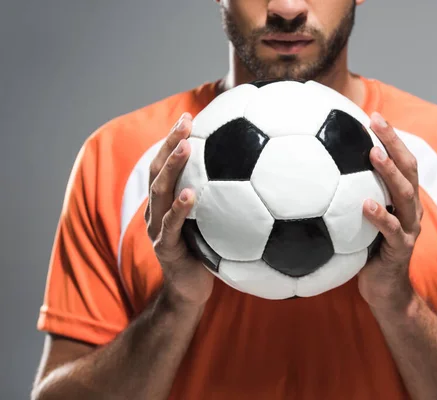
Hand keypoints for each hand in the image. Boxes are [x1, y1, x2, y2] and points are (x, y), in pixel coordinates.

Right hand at [145, 112, 213, 307]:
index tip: (188, 116)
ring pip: (160, 192)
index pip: (165, 164)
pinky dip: (180, 209)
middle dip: (169, 142)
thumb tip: (253, 175)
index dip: (172, 139)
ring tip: (185, 147)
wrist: (190, 292)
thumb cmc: (205, 255)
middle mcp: (157, 211)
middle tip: (185, 121)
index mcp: (167, 202)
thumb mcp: (212, 224)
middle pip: (158, 170)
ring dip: (172, 167)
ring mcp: (157, 229)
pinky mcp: (165, 248)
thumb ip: (219, 201)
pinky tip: (192, 194)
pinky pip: (171, 226)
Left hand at [358, 112, 422, 310]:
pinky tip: (364, 204)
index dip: (391, 137)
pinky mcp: (401, 250)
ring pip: (404, 195)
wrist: (385, 291)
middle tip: (376, 120)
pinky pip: (391, 231)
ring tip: (374, 154)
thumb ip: (350, 199)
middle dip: (393, 142)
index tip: (372, 115)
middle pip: (409, 168)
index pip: (401, 160)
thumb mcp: (360, 221)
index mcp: (402, 199)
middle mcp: (410, 209)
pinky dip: (379, 216)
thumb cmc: (367, 252)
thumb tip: (317, 175)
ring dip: (389, 172)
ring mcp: (409, 228)